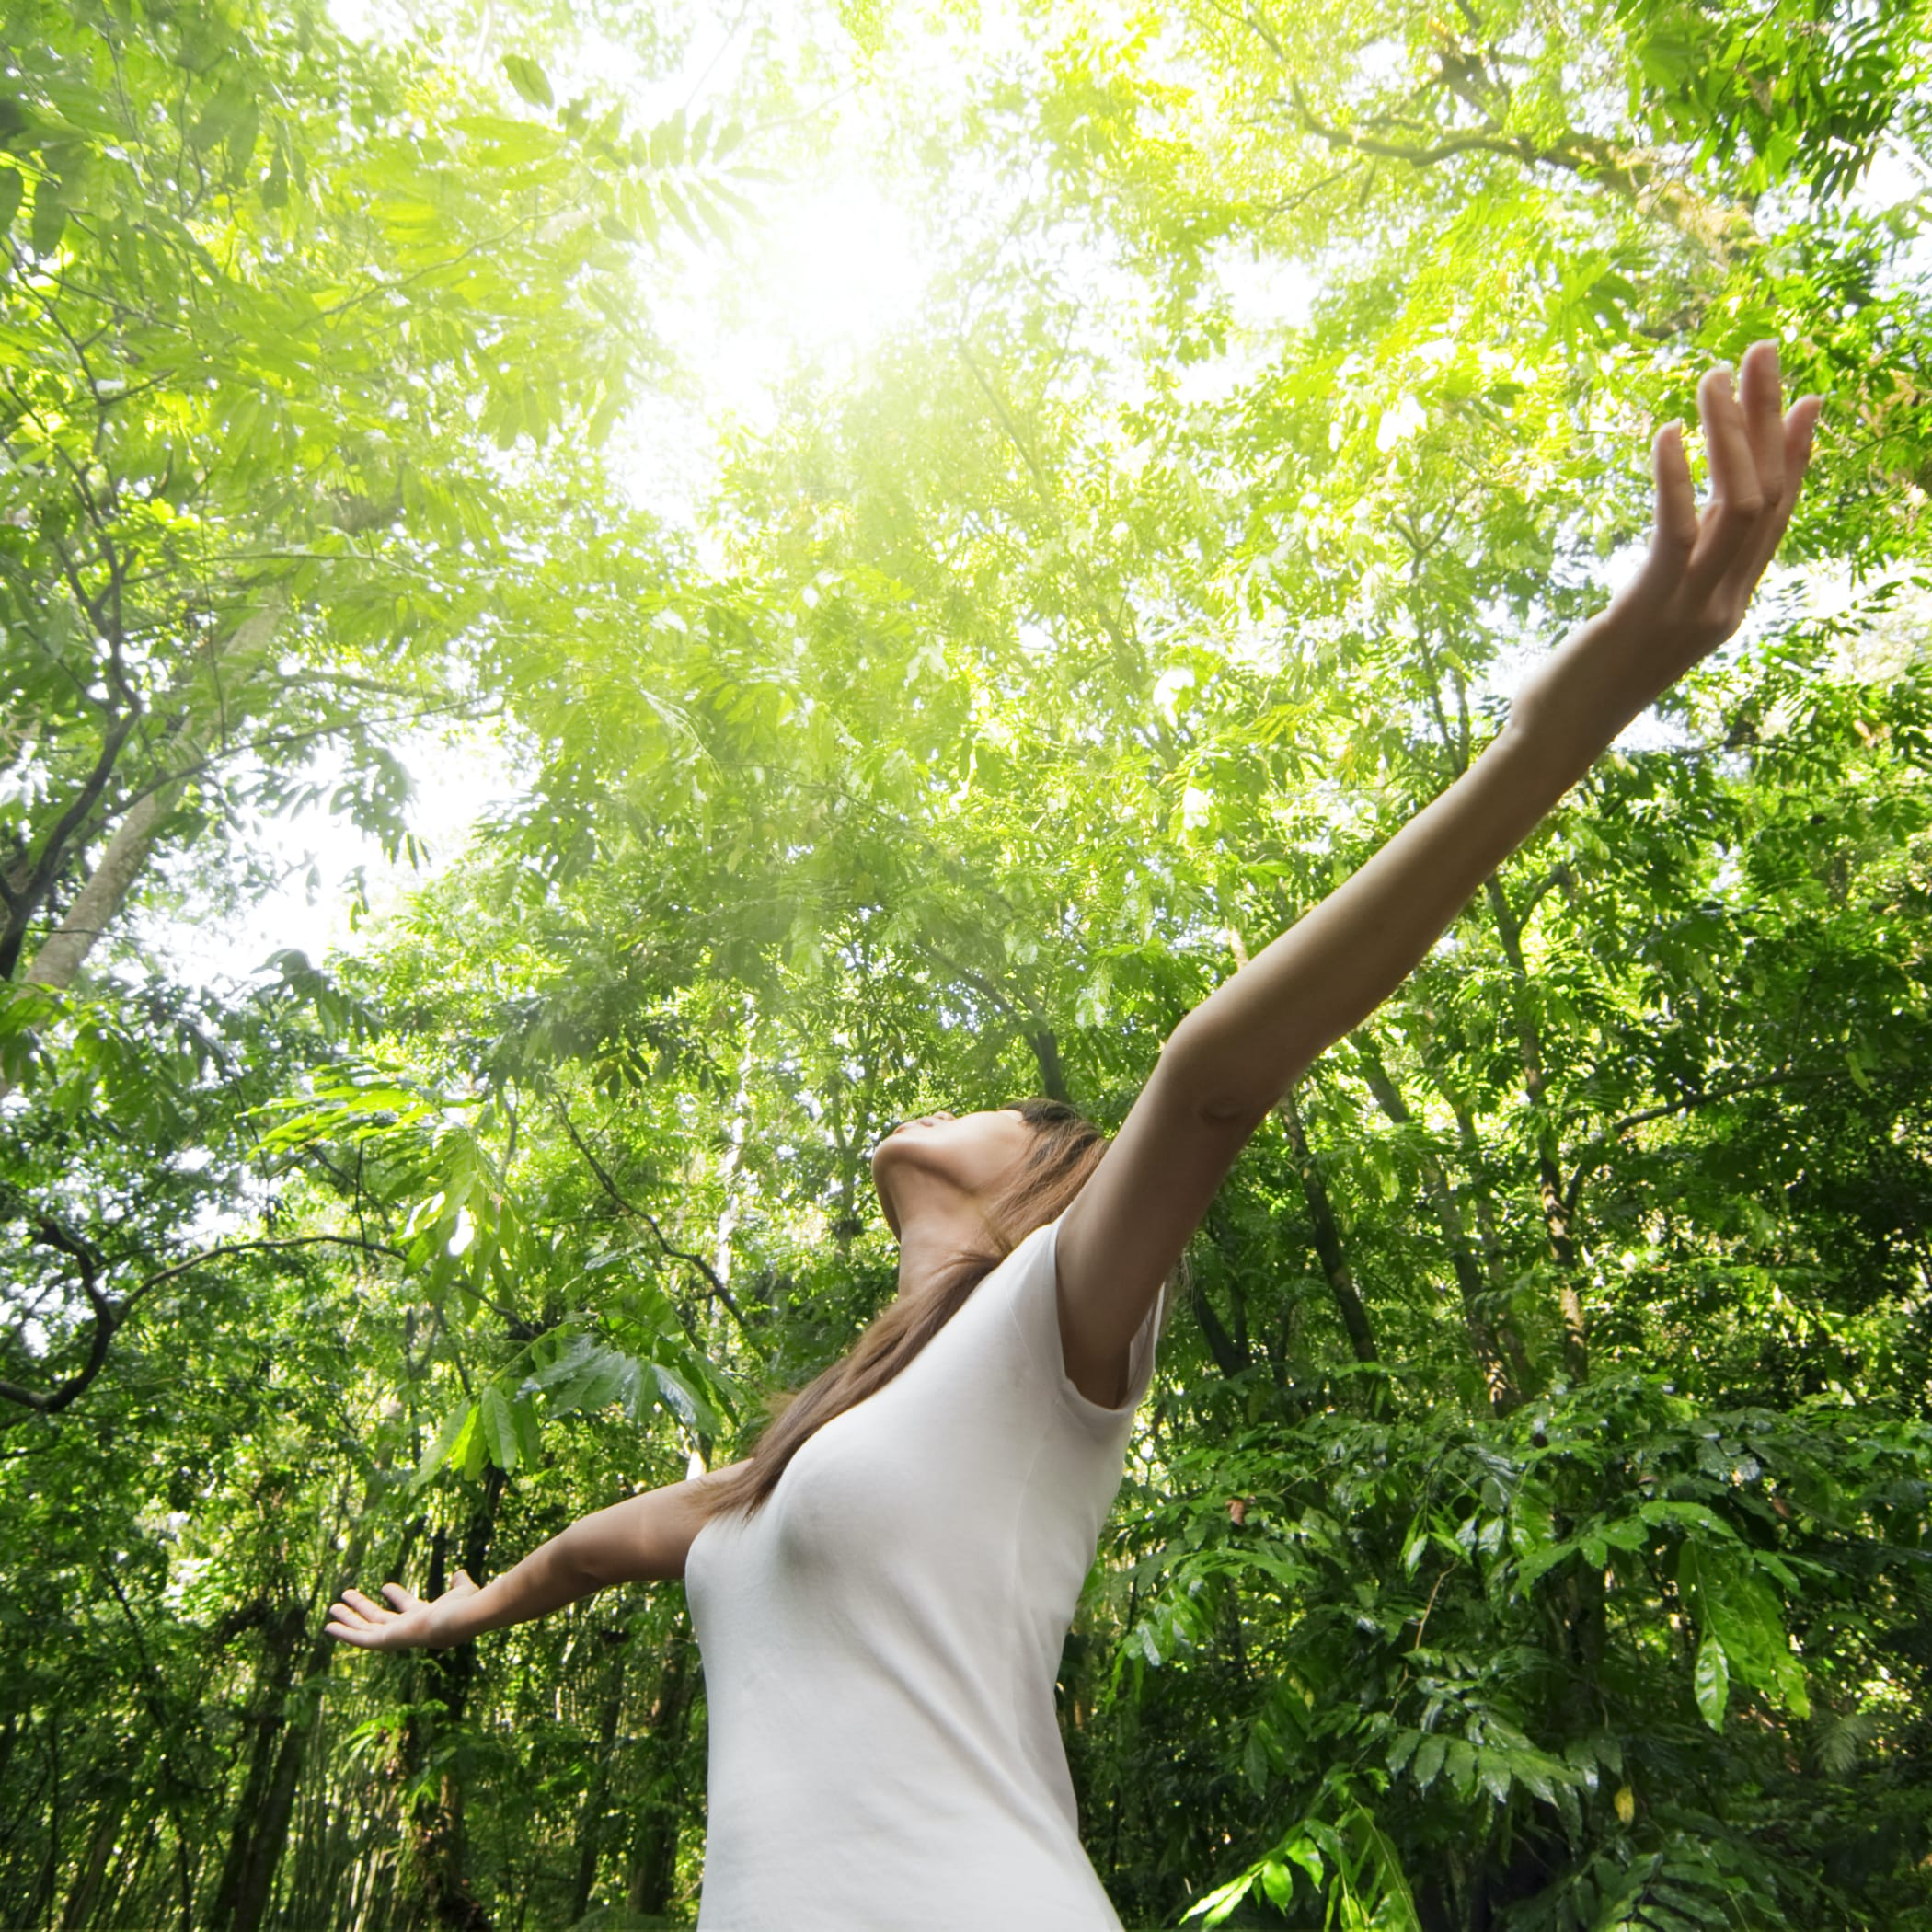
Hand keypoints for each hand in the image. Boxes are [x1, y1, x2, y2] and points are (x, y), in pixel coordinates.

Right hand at [326, 1570, 478, 1651]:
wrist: (459, 1619)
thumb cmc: (464, 1607)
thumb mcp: (462, 1590)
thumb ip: (460, 1584)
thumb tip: (459, 1574)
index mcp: (424, 1616)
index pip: (406, 1606)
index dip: (397, 1595)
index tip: (386, 1586)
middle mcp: (407, 1628)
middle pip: (379, 1619)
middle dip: (363, 1608)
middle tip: (347, 1594)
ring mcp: (395, 1636)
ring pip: (365, 1628)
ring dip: (349, 1618)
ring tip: (333, 1606)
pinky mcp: (385, 1641)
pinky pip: (359, 1638)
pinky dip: (344, 1633)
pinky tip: (329, 1626)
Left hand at [1510, 342, 1822, 752]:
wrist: (1555, 738)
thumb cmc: (1586, 679)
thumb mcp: (1644, 618)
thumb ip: (1671, 575)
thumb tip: (1683, 531)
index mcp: (1728, 605)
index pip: (1779, 518)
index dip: (1795, 454)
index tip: (1804, 397)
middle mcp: (1724, 605)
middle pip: (1768, 495)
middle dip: (1768, 418)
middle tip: (1764, 351)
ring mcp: (1692, 611)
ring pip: (1738, 505)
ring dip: (1729, 433)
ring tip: (1712, 375)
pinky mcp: (1647, 610)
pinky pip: (1676, 532)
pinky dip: (1673, 476)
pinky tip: (1663, 432)